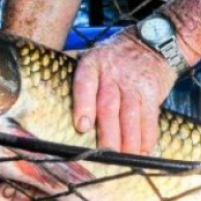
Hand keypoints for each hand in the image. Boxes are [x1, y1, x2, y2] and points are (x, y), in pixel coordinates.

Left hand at [72, 30, 177, 154]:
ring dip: (129, 141)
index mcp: (93, 64)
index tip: (82, 126)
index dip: (83, 105)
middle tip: (106, 155)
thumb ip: (76, 71)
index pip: (85, 84)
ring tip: (125, 159)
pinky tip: (144, 150)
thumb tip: (44, 83)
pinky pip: (149, 117)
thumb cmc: (116, 55)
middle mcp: (113, 75)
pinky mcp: (152, 92)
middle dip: (108, 134)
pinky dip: (148, 136)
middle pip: (109, 107)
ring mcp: (134, 84)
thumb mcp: (94, 54)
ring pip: (130, 116)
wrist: (155, 41)